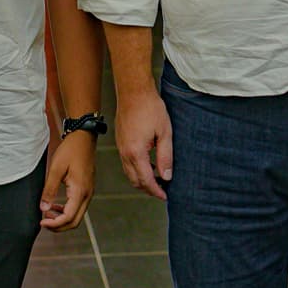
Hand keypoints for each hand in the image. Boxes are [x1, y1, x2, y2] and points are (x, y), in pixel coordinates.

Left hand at [41, 131, 95, 230]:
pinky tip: (56, 206)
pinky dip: (66, 211)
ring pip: (77, 216)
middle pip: (75, 221)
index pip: (68, 217)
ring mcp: (88, 192)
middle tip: (44, 223)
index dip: (54, 224)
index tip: (41, 222)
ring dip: (62, 219)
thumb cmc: (71, 150)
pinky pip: (78, 207)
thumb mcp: (56, 169)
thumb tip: (43, 207)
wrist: (84, 138)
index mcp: (80, 191)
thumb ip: (49, 189)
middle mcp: (87, 194)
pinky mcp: (86, 189)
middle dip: (59, 226)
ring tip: (47, 214)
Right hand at [117, 84, 171, 199]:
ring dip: (142, 179)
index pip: (146, 180)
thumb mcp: (165, 133)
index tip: (165, 196)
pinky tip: (148, 165)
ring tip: (157, 179)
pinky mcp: (120, 142)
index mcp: (136, 152)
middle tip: (162, 190)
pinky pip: (126, 163)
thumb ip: (165, 157)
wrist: (133, 91)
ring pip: (129, 173)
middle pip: (135, 180)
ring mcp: (121, 148)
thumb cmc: (150, 108)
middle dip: (148, 188)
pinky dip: (136, 169)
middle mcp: (125, 153)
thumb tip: (167, 176)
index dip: (156, 191)